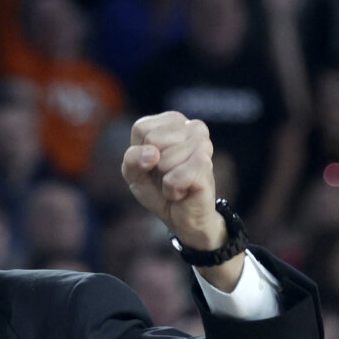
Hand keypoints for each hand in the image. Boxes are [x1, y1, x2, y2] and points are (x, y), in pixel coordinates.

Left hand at [122, 112, 225, 250]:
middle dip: (152, 165)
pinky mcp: (206, 164)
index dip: (139, 152)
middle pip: (152, 140)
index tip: (152, 163)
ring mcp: (203, 144)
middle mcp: (193, 127)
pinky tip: (183, 191)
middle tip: (166, 174)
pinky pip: (173, 178)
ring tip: (176, 181)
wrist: (182, 216)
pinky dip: (171, 191)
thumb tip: (153, 154)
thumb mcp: (134, 173)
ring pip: (163, 159)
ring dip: (163, 180)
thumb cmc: (158, 188)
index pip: (141, 128)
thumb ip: (132, 159)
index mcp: (173, 122)